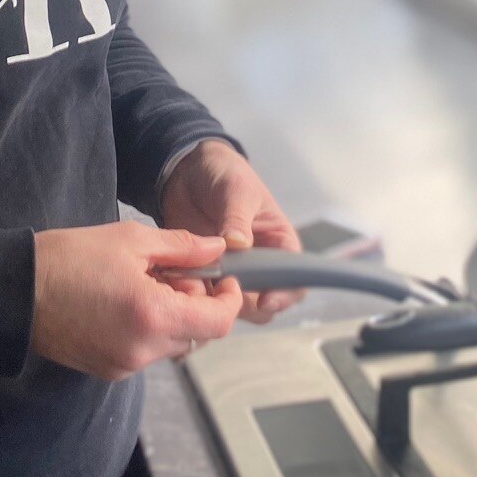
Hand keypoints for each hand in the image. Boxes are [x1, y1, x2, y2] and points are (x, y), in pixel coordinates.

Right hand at [29, 220, 243, 379]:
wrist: (14, 292)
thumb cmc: (69, 258)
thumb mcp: (131, 240)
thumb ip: (182, 247)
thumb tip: (217, 249)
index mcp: (153, 316)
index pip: (218, 323)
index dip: (229, 300)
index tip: (223, 278)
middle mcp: (143, 350)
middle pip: (197, 334)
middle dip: (197, 303)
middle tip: (175, 272)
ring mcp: (124, 365)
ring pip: (172, 344)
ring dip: (173, 316)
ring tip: (146, 284)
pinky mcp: (108, 370)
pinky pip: (146, 352)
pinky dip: (150, 329)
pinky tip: (126, 302)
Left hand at [158, 139, 307, 324]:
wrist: (186, 171)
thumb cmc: (224, 174)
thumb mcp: (237, 189)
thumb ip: (238, 218)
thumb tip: (239, 244)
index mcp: (278, 243)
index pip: (293, 279)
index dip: (284, 295)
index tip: (264, 300)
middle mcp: (257, 263)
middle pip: (264, 302)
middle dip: (248, 304)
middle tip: (227, 294)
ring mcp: (230, 271)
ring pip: (233, 305)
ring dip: (219, 302)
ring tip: (202, 285)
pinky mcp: (204, 274)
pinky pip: (203, 297)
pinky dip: (195, 296)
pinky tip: (184, 283)